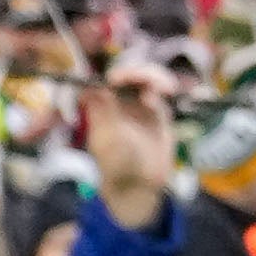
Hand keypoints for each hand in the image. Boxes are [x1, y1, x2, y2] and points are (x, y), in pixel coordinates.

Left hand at [79, 68, 175, 225]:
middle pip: (130, 74)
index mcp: (103, 106)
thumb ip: (102, 112)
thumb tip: (89, 87)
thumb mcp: (108, 139)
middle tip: (145, 81)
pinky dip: (163, 87)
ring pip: (147, 78)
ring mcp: (139, 105)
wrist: (139, 183)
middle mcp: (120, 102)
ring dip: (155, 76)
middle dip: (138, 72)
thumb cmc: (117, 164)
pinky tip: (166, 93)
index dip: (113, 74)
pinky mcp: (157, 110)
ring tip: (164, 87)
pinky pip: (160, 91)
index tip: (117, 80)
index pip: (106, 80)